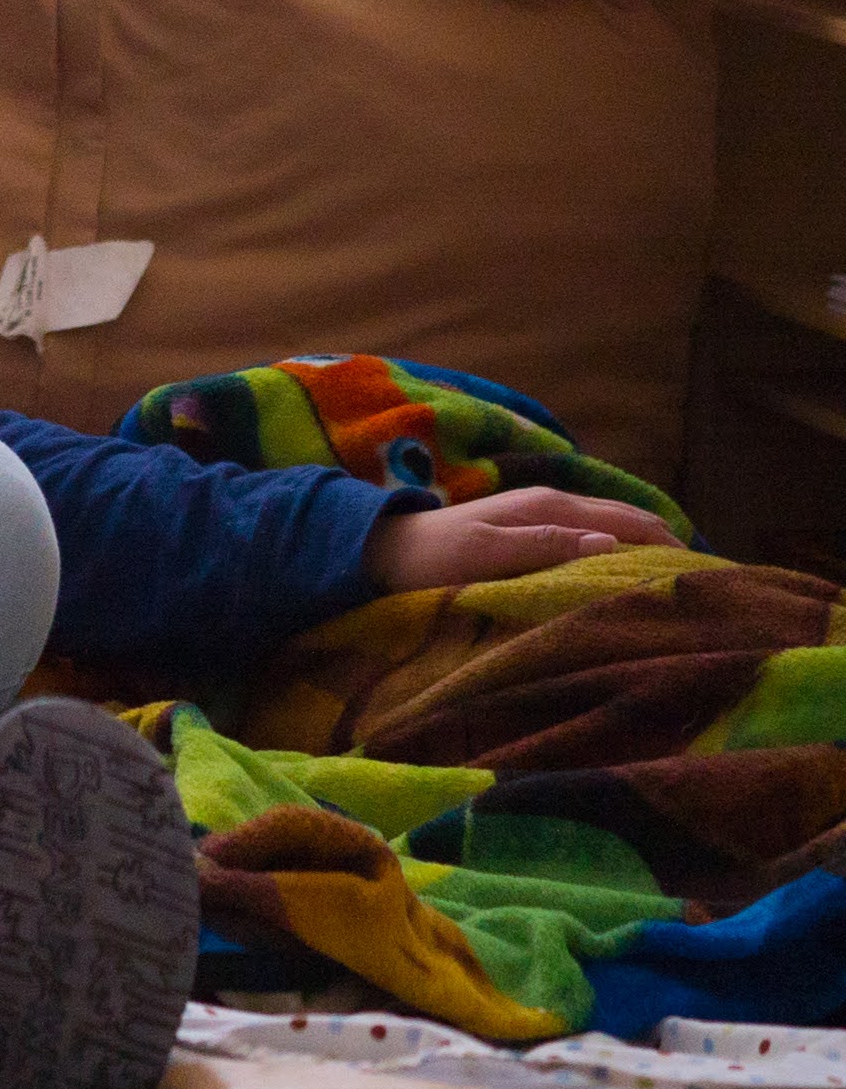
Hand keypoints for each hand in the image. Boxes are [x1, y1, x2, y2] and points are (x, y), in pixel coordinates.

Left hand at [362, 487, 683, 593]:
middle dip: (668, 545)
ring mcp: (540, 514)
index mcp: (551, 508)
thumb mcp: (485, 555)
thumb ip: (544, 547)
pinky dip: (618, 551)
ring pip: (612, 527)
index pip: (632, 523)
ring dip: (645, 548)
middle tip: (707, 585)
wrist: (379, 549)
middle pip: (629, 521)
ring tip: (678, 582)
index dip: (671, 547)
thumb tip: (610, 547)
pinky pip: (590, 536)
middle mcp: (552, 503)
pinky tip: (626, 574)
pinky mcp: (527, 529)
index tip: (708, 579)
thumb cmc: (429, 558)